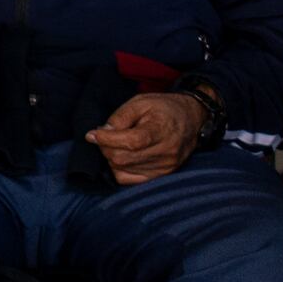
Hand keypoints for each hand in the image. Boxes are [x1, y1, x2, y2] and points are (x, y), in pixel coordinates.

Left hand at [84, 89, 209, 185]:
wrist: (191, 119)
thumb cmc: (164, 108)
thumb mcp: (141, 102)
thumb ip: (120, 117)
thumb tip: (101, 133)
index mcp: (162, 130)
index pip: (131, 141)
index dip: (107, 140)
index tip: (92, 134)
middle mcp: (166, 151)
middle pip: (123, 158)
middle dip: (106, 147)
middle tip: (104, 136)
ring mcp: (165, 166)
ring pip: (123, 169)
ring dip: (111, 157)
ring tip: (116, 143)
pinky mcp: (162, 175)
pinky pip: (129, 179)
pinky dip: (119, 169)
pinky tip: (122, 156)